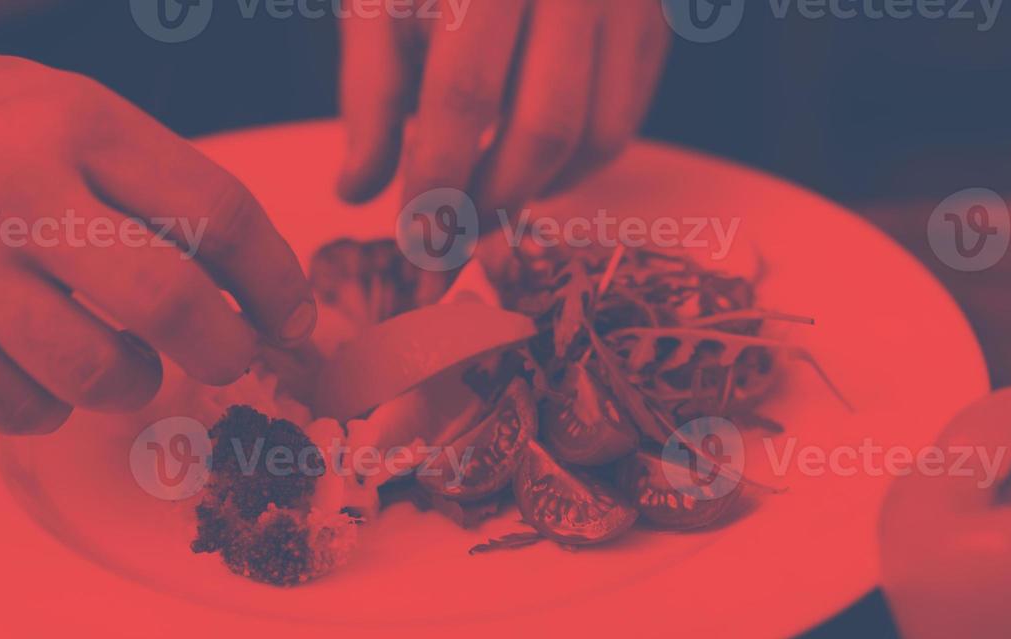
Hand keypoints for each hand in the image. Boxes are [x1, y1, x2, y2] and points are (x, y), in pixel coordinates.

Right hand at [0, 23, 314, 433]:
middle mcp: (19, 189)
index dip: (274, 282)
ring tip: (122, 363)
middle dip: (225, 351)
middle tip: (230, 360)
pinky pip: (24, 409)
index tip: (293, 319)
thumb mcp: (54, 109)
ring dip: (135, 386)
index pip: (216, 213)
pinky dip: (51, 405)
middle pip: (171, 303)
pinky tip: (34, 366)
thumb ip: (143, 182)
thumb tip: (245, 281)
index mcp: (76, 122)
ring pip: (99, 373)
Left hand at [336, 0, 669, 210]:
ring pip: (597, 134)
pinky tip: (526, 165)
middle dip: (492, 201)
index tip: (415, 243)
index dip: (437, 179)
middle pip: (545, 125)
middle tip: (450, 239)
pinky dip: (574, 164)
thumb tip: (358, 191)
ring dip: (537, 189)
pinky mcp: (651, 21)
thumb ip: (372, 89)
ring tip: (484, 197)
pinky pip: (623, 120)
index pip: (464, 92)